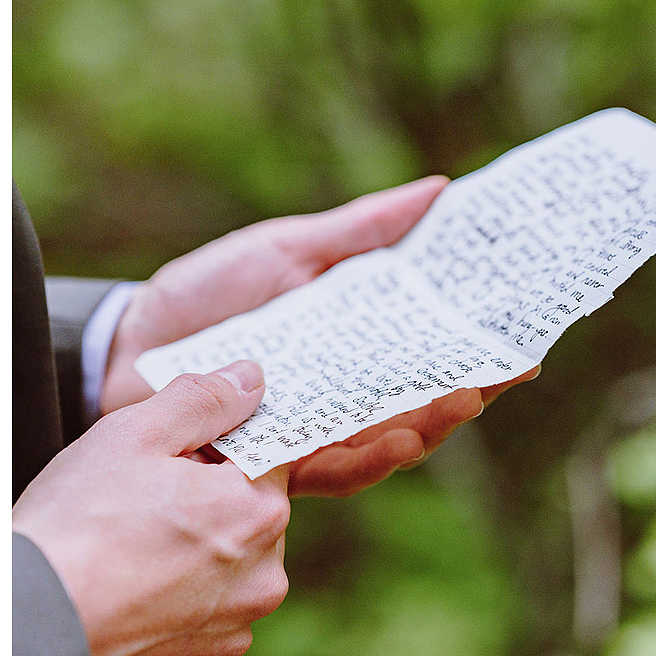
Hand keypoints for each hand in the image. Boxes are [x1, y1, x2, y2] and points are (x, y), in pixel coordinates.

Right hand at [14, 360, 289, 655]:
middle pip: (248, 504)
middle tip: (139, 494)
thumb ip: (203, 399)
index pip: (263, 450)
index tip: (168, 451)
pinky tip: (138, 574)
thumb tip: (251, 379)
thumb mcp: (136, 433)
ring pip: (231, 552)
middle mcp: (265, 572)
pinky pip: (213, 596)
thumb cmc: (79, 521)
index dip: (212, 441)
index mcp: (258, 511)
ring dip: (197, 537)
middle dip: (204, 489)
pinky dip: (185, 582)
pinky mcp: (214, 649)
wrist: (38, 612)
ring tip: (133, 537)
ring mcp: (240, 618)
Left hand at [98, 176, 539, 498]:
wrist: (124, 345)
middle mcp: (343, 392)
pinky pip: (327, 465)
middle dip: (468, 385)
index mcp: (355, 338)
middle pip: (423, 400)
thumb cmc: (203, 296)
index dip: (483, 341)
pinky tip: (391, 437)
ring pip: (386, 439)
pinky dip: (363, 453)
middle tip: (508, 368)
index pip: (434, 346)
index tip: (530, 328)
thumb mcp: (282, 249)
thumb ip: (358, 231)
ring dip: (426, 422)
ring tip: (459, 398)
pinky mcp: (275, 463)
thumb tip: (441, 190)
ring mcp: (310, 429)